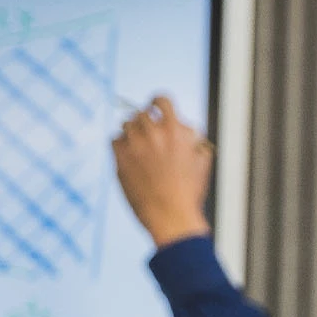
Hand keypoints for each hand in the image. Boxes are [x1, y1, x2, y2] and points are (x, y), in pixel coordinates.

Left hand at [111, 96, 214, 247]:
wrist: (171, 216)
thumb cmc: (190, 192)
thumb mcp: (202, 163)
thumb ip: (195, 141)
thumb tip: (187, 130)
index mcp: (175, 131)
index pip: (161, 100)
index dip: (158, 102)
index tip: (155, 107)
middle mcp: (153, 134)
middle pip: (140, 113)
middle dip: (145, 121)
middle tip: (147, 132)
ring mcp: (134, 146)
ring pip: (126, 125)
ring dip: (132, 131)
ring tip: (139, 145)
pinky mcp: (120, 159)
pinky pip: (114, 140)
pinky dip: (121, 144)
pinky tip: (129, 154)